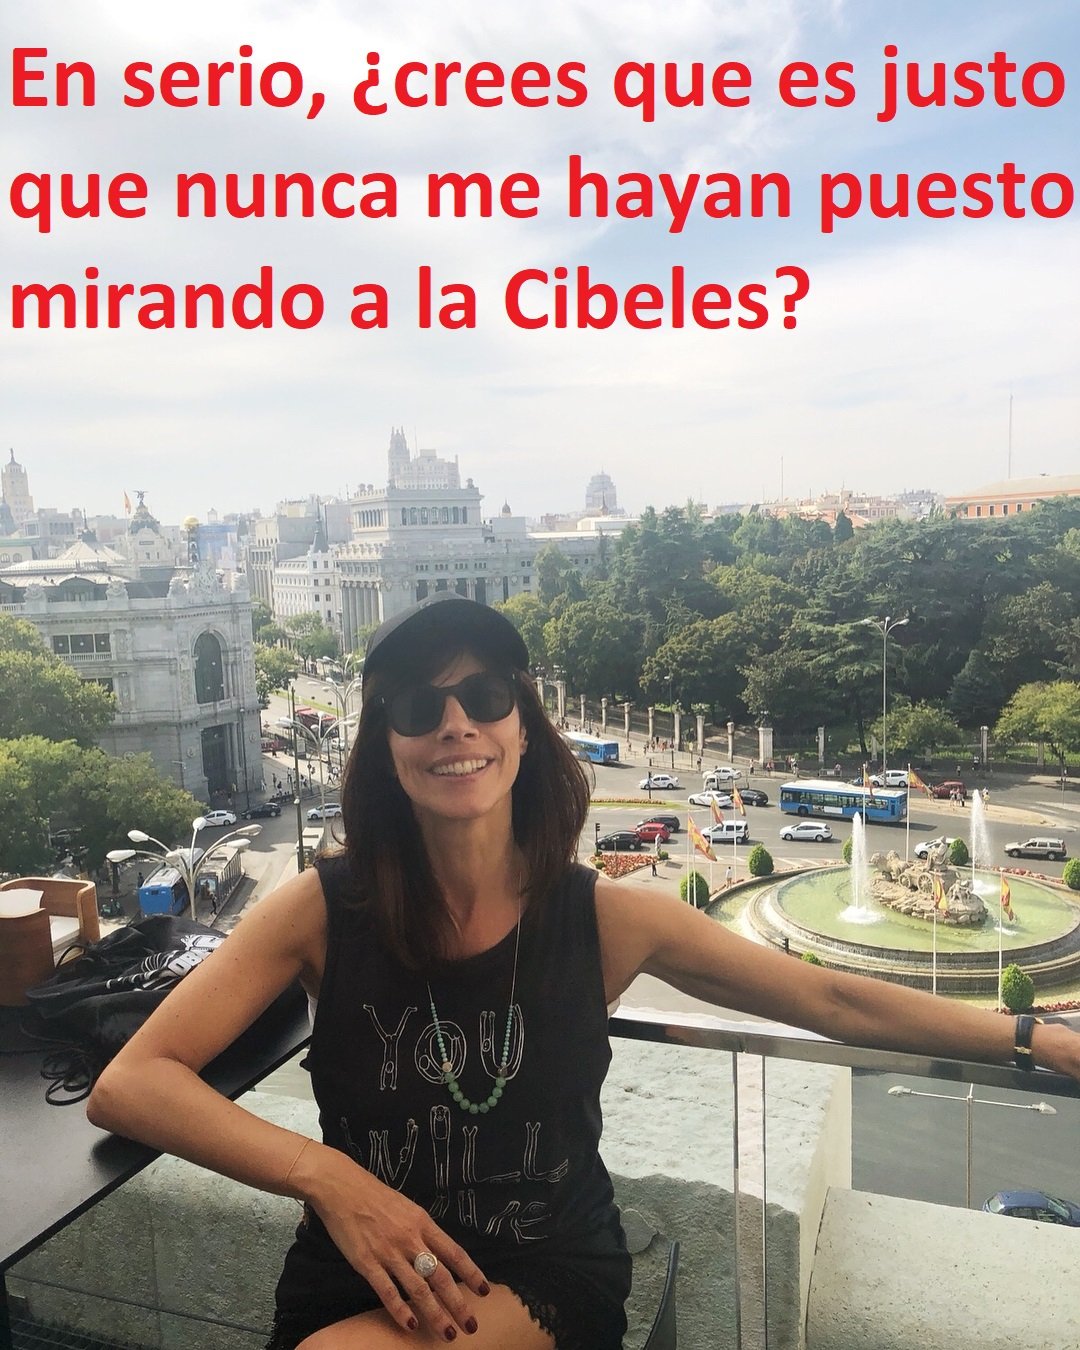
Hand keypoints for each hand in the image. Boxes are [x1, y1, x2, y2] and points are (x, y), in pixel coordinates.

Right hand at [300, 1143, 489, 1337]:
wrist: (342, 1188)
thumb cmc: (375, 1196)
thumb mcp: (408, 1208)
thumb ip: (423, 1231)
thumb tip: (439, 1252)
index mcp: (423, 1223)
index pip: (454, 1253)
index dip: (471, 1273)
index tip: (484, 1291)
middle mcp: (410, 1239)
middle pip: (441, 1277)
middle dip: (458, 1303)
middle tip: (471, 1325)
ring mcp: (389, 1253)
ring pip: (418, 1289)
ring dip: (435, 1314)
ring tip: (447, 1333)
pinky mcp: (367, 1263)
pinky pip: (388, 1291)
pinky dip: (401, 1310)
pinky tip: (411, 1325)